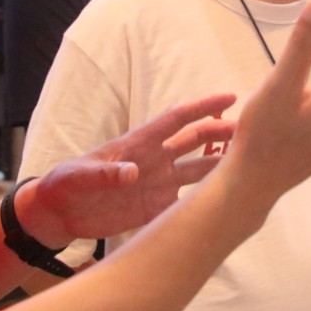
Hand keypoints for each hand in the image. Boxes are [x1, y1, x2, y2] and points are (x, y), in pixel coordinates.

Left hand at [20, 94, 237, 245]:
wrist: (59, 213)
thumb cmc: (65, 184)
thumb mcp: (80, 175)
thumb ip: (106, 173)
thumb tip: (132, 173)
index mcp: (139, 143)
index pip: (176, 119)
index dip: (202, 107)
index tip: (229, 97)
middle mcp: (155, 160)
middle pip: (196, 140)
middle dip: (222, 133)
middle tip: (250, 132)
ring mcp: (158, 184)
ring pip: (198, 169)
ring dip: (221, 163)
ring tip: (248, 162)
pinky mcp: (157, 208)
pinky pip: (188, 202)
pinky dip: (208, 198)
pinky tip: (228, 198)